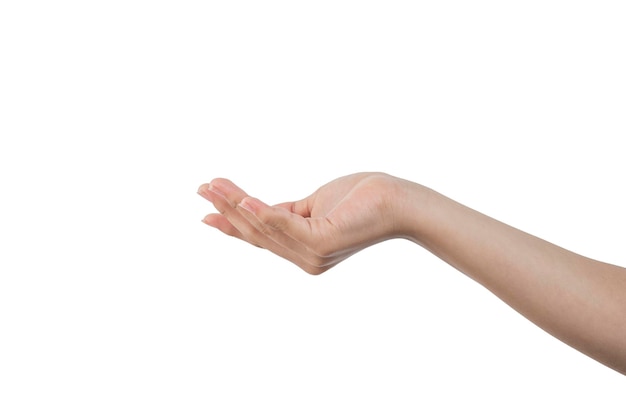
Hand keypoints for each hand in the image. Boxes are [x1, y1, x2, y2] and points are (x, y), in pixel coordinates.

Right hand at [198, 172, 411, 273]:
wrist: (399, 201)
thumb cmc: (362, 199)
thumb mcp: (314, 205)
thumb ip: (288, 211)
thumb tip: (256, 205)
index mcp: (302, 250)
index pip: (258, 239)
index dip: (229, 226)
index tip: (203, 213)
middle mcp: (305, 259)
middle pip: (256, 233)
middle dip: (226, 210)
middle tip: (203, 187)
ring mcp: (314, 254)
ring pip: (264, 228)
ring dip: (236, 204)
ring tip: (214, 185)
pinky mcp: (323, 241)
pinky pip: (285, 224)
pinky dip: (261, 212)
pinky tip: (243, 199)